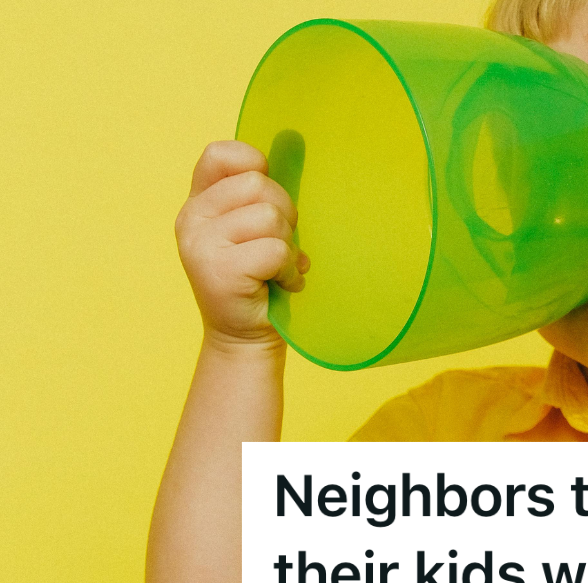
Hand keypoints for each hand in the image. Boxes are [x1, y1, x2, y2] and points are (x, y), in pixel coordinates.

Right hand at [175, 141, 308, 350]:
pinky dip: (289, 268)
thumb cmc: (259, 279)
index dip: (254, 166)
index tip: (266, 199)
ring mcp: (201, 245)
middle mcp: (192, 218)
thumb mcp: (256, 229)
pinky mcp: (219, 270)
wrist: (244, 337)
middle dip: (285, 214)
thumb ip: (264, 194)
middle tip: (279, 244)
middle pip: (259, 185)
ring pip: (270, 217)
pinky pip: (275, 250)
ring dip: (288, 245)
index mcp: (199, 202)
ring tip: (278, 267)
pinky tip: (280, 283)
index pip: (221, 154)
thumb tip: (295, 140)